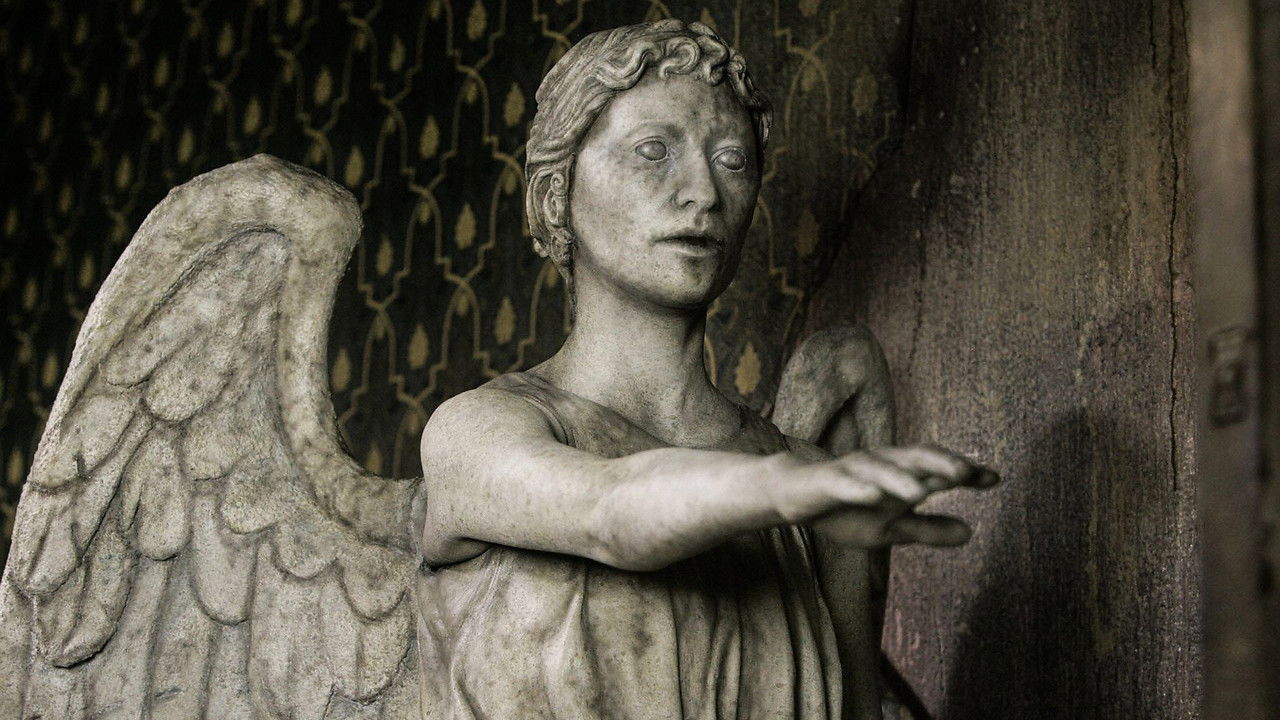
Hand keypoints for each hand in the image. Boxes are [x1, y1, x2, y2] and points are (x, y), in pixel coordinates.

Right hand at [788, 445, 998, 546]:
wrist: (797, 498)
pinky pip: (845, 483)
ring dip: (901, 478)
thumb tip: (970, 533)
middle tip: (965, 472)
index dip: (965, 471)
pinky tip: (872, 495)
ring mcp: (854, 469)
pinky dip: (859, 487)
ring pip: (881, 470)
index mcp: (901, 473)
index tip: (994, 478)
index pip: (938, 468)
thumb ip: (928, 529)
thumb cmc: (847, 509)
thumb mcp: (891, 528)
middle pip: (915, 457)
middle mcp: (882, 464)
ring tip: (920, 491)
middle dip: (940, 462)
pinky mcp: (827, 480)